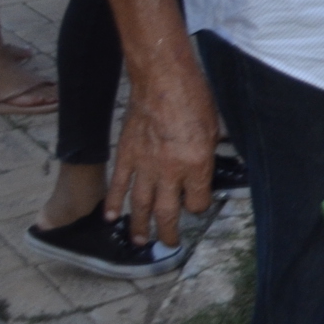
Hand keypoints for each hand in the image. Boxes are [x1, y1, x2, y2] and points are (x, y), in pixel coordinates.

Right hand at [104, 55, 219, 246]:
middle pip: (167, 212)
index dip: (199, 205)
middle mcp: (170, 171)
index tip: (197, 203)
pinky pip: (119, 185)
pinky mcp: (126, 155)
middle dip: (169, 232)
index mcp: (196, 165)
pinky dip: (113, 202)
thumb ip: (208, 153)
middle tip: (168, 244)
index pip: (197, 202)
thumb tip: (207, 168)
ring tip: (139, 241)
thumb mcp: (213, 128)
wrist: (162, 79)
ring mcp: (145, 165)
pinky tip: (110, 217)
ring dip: (139, 226)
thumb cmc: (194, 98)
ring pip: (140, 205)